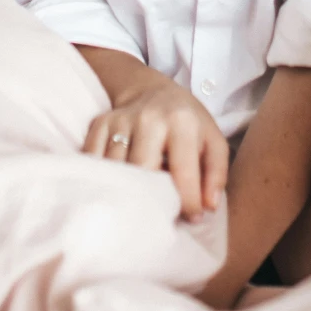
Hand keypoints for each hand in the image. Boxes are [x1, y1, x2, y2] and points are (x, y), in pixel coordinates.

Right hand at [82, 72, 229, 220]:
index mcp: (182, 121)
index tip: (191, 218)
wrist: (154, 92)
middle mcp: (149, 118)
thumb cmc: (188, 124)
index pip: (183, 171)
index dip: (188, 202)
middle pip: (143, 171)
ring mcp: (121, 120)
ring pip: (116, 169)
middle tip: (160, 215)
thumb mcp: (213, 141)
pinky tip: (114, 189)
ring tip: (138, 206)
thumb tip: (208, 208)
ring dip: (125, 193)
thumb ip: (216, 174)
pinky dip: (102, 179)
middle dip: (152, 200)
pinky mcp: (100, 124)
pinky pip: (94, 160)